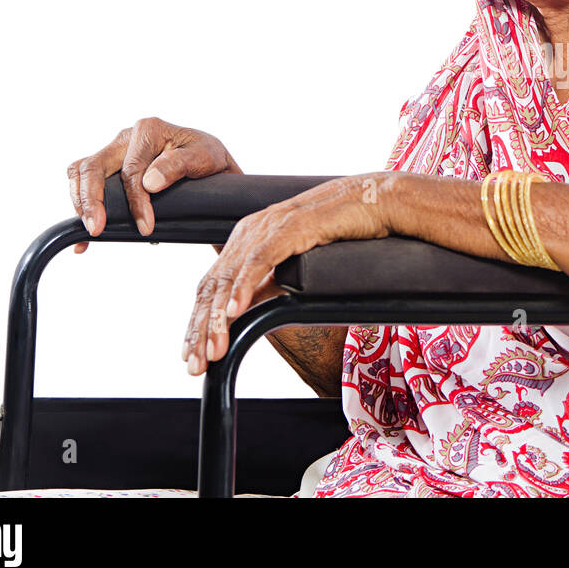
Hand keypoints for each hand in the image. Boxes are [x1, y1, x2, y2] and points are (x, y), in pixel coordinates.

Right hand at [67, 117, 239, 252]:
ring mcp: (114, 151)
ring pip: (81, 172)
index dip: (135, 201)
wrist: (210, 164)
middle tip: (97, 230)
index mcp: (148, 130)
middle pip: (94, 167)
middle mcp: (126, 137)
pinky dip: (78, 204)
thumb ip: (179, 165)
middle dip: (92, 201)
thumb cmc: (209, 159)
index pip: (131, 170)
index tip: (145, 227)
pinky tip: (83, 237)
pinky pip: (82, 180)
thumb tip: (149, 182)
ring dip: (80, 202)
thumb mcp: (206, 158)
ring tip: (90, 233)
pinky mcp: (108, 166)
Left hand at [183, 173, 392, 375]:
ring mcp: (269, 226)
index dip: (199, 322)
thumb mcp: (295, 268)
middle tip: (194, 365)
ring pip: (231, 275)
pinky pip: (260, 259)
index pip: (213, 286)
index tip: (193, 355)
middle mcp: (251, 230)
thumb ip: (267, 287)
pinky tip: (234, 311)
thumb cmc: (340, 233)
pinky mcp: (292, 225)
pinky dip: (244, 287)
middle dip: (200, 328)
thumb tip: (242, 315)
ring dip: (218, 317)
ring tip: (212, 349)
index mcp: (248, 239)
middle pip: (213, 284)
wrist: (376, 202)